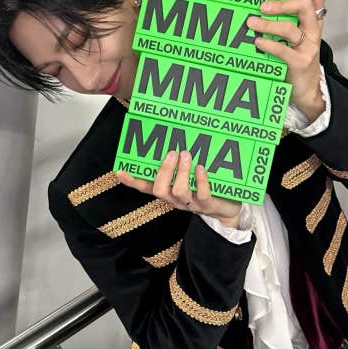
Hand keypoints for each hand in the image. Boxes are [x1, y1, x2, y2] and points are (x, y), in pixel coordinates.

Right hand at [115, 150, 241, 225]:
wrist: (227, 209)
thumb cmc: (206, 187)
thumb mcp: (190, 175)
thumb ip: (180, 163)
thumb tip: (174, 139)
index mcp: (168, 191)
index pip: (145, 187)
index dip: (132, 181)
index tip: (120, 170)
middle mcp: (175, 199)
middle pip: (160, 190)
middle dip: (164, 170)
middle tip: (172, 152)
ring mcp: (191, 203)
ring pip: (179, 191)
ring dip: (181, 172)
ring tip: (186, 154)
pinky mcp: (208, 205)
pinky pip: (202, 194)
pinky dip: (201, 180)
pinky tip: (201, 168)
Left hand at [246, 0, 325, 121]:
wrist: (305, 89)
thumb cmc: (295, 58)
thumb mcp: (294, 37)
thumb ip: (285, 20)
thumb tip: (258, 3)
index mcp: (312, 21)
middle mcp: (313, 31)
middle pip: (305, 6)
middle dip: (282, 3)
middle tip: (262, 6)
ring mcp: (308, 47)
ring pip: (290, 28)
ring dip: (268, 24)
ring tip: (251, 22)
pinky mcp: (300, 62)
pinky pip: (283, 50)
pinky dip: (268, 44)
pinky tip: (257, 41)